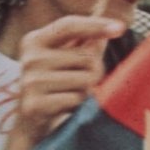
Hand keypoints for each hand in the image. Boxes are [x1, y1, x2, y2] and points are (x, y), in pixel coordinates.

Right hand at [13, 15, 124, 145]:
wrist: (29, 124)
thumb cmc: (54, 86)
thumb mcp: (65, 60)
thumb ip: (86, 43)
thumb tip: (111, 27)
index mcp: (34, 41)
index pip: (68, 25)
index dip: (95, 25)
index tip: (120, 27)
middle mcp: (29, 58)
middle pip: (86, 57)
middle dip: (94, 71)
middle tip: (79, 82)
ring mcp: (30, 81)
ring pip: (85, 80)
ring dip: (86, 91)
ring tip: (69, 95)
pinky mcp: (35, 104)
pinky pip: (76, 99)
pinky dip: (78, 106)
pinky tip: (65, 108)